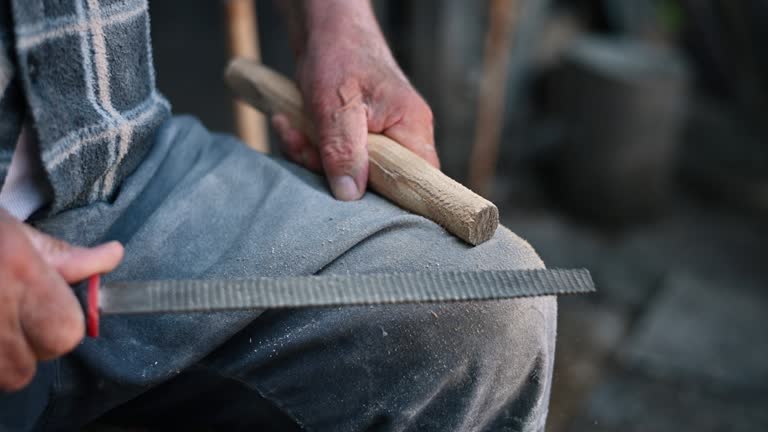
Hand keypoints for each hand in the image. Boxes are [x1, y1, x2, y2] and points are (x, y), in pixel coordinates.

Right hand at [0, 209, 122, 390]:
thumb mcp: (16, 232)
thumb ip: (65, 256)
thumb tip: (112, 257)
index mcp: (18, 272)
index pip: (66, 332)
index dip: (62, 326)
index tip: (48, 310)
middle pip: (28, 367)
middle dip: (28, 348)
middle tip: (13, 317)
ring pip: (2, 376)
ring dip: (1, 358)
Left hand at [273, 1, 438, 200]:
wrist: (323, 27)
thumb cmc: (339, 53)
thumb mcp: (335, 104)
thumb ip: (344, 150)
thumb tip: (352, 194)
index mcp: (411, 127)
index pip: (421, 180)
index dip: (400, 201)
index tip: (369, 210)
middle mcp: (401, 135)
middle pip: (377, 182)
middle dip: (332, 172)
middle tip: (306, 148)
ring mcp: (379, 137)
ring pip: (349, 172)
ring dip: (312, 157)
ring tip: (293, 128)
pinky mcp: (356, 137)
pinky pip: (334, 159)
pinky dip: (308, 147)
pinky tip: (291, 125)